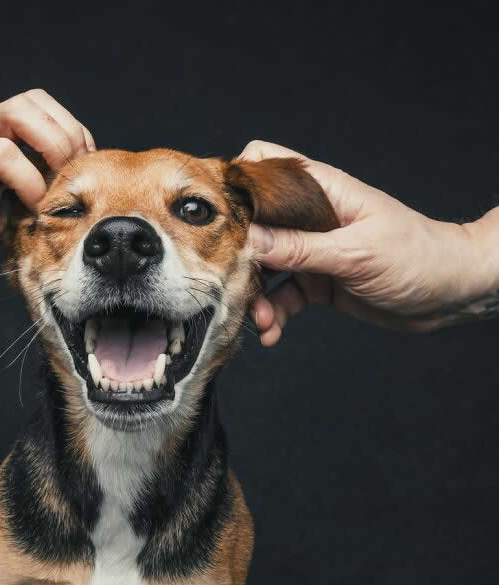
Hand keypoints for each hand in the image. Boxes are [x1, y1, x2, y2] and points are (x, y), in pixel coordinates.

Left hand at [0, 89, 93, 217]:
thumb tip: (29, 239)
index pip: (0, 155)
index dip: (28, 182)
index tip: (39, 208)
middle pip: (22, 113)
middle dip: (55, 146)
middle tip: (67, 181)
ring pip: (38, 103)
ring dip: (69, 134)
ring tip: (80, 167)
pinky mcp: (14, 111)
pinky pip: (49, 108)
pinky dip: (72, 130)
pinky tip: (79, 156)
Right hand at [241, 140, 498, 344]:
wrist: (451, 292)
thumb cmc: (417, 256)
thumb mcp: (356, 252)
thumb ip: (300, 248)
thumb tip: (250, 241)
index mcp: (321, 192)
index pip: (265, 167)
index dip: (237, 186)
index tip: (217, 220)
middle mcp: (310, 218)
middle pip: (255, 224)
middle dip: (239, 255)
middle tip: (231, 283)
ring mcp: (311, 250)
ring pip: (264, 266)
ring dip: (256, 295)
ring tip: (260, 320)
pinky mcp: (317, 282)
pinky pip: (283, 297)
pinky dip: (274, 314)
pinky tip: (273, 332)